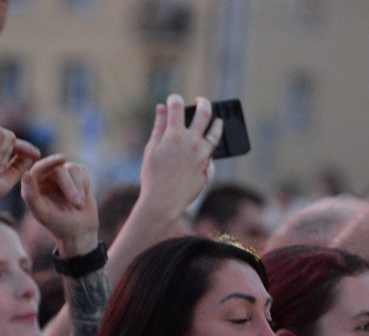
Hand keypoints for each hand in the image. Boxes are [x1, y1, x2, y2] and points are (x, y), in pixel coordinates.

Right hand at [0, 121, 39, 207]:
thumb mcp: (4, 181)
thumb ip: (16, 169)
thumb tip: (30, 155)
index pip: (8, 146)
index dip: (24, 148)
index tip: (37, 154)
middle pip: (10, 138)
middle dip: (16, 152)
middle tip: (10, 165)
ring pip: (8, 136)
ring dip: (3, 155)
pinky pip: (0, 132)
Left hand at [21, 154, 98, 255]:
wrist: (79, 232)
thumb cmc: (58, 224)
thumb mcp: (42, 212)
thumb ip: (30, 194)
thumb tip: (26, 174)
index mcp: (35, 184)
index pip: (39, 167)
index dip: (49, 162)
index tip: (62, 160)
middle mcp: (48, 177)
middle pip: (59, 168)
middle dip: (69, 186)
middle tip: (77, 204)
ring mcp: (64, 175)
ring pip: (72, 168)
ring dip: (78, 188)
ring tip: (79, 205)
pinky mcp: (78, 176)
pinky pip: (83, 170)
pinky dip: (85, 184)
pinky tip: (83, 197)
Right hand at [137, 94, 222, 227]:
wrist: (163, 202)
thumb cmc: (152, 177)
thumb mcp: (151, 149)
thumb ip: (159, 127)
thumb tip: (162, 108)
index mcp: (175, 135)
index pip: (177, 106)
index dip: (174, 100)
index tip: (173, 100)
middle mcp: (192, 142)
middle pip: (204, 113)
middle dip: (203, 103)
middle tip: (201, 101)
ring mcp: (203, 156)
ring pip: (215, 134)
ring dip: (217, 124)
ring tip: (218, 121)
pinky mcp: (208, 169)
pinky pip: (210, 157)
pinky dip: (208, 151)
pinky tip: (205, 151)